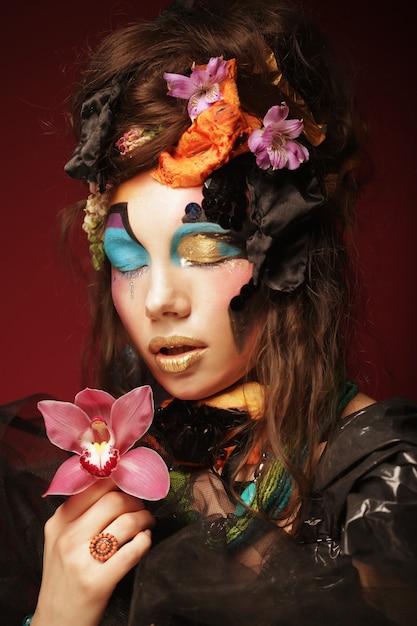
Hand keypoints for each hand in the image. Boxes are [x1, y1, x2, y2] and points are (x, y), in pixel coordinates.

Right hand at [31, 479, 154, 625]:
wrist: (55, 622)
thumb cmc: (64, 576)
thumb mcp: (60, 539)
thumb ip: (81, 513)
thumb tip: (116, 485)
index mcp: (59, 522)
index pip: (95, 486)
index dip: (120, 483)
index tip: (130, 487)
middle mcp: (68, 537)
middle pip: (114, 500)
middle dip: (136, 502)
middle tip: (142, 509)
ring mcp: (81, 560)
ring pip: (126, 522)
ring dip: (145, 520)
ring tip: (147, 524)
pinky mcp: (97, 582)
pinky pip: (133, 550)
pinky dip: (145, 542)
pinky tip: (145, 541)